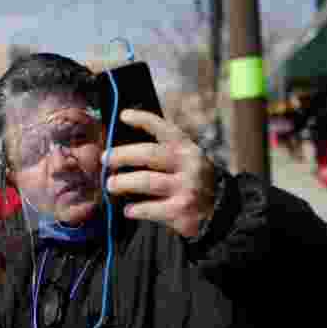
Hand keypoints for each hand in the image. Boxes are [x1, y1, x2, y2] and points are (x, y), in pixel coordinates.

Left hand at [102, 109, 216, 237]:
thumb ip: (162, 152)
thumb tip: (122, 150)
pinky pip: (151, 208)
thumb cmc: (192, 182)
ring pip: (146, 181)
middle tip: (106, 159)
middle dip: (122, 155)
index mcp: (186, 149)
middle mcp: (188, 165)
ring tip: (111, 185)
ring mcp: (186, 187)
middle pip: (149, 154)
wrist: (220, 212)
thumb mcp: (186, 161)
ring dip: (123, 182)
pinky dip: (136, 209)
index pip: (164, 128)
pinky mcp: (182, 210)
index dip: (143, 119)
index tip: (123, 115)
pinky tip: (128, 210)